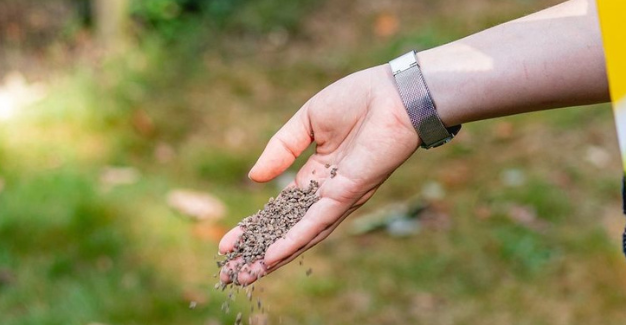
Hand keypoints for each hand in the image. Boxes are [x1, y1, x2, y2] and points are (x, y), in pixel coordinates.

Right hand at [218, 64, 421, 284]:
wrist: (398, 93)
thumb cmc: (360, 98)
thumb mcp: (307, 121)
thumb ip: (280, 148)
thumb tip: (254, 178)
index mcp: (319, 175)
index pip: (281, 210)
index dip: (254, 227)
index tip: (227, 244)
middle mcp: (329, 193)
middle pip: (287, 231)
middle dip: (257, 253)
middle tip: (228, 274)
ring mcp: (340, 198)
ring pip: (301, 236)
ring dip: (272, 258)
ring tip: (243, 277)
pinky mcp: (349, 194)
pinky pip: (317, 223)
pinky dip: (294, 241)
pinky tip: (272, 257)